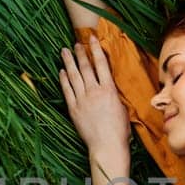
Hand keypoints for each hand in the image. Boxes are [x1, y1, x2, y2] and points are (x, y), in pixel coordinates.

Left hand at [58, 37, 128, 157]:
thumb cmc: (119, 130)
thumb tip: (108, 85)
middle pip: (85, 67)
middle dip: (80, 53)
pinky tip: (61, 72)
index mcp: (109, 90)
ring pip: (74, 76)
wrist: (107, 146)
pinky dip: (63, 80)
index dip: (95, 49)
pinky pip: (67, 91)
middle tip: (75, 44)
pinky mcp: (73, 109)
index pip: (101, 64)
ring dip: (69, 62)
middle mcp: (94, 92)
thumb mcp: (122, 107)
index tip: (91, 39)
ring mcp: (82, 100)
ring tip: (64, 52)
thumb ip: (113, 93)